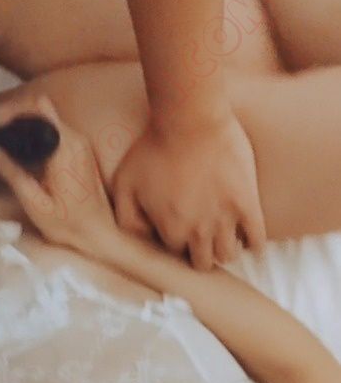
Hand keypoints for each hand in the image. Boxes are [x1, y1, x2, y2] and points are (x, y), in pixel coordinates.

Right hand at [0, 95, 116, 254]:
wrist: (100, 235)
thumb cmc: (68, 225)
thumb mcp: (35, 202)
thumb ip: (12, 173)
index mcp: (65, 148)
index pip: (38, 108)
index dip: (10, 110)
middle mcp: (76, 139)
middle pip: (41, 108)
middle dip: (11, 114)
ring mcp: (81, 143)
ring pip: (47, 117)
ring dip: (21, 122)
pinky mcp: (81, 150)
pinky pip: (54, 129)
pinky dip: (33, 131)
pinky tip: (16, 144)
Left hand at [112, 113, 265, 269]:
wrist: (190, 120)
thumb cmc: (153, 148)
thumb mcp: (124, 184)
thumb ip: (127, 218)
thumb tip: (143, 237)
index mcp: (170, 230)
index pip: (175, 253)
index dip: (176, 242)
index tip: (178, 230)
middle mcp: (199, 232)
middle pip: (203, 262)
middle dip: (200, 254)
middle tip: (201, 240)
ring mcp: (226, 220)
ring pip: (228, 255)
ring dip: (224, 251)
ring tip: (223, 238)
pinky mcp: (248, 204)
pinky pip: (257, 238)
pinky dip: (255, 245)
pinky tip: (252, 243)